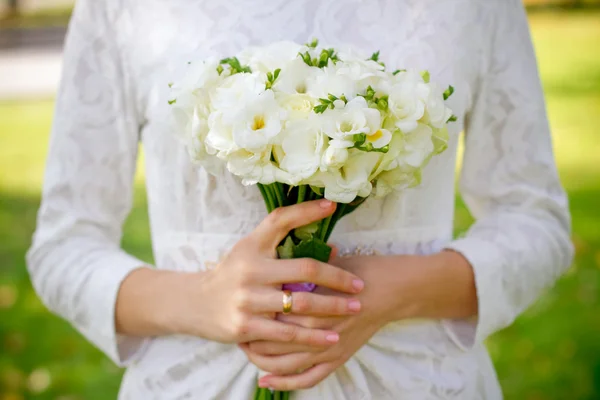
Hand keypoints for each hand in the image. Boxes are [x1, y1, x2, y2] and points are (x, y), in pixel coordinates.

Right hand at [173, 199, 364, 346]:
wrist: (196, 304)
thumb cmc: (233, 272)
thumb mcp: (251, 249)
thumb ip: (284, 242)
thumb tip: (333, 248)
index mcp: (252, 247)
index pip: (281, 220)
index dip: (307, 211)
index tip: (333, 206)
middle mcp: (249, 270)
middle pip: (304, 270)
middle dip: (337, 278)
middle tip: (359, 286)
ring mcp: (246, 300)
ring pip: (300, 305)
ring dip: (332, 308)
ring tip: (354, 309)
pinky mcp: (244, 327)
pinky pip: (286, 334)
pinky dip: (312, 338)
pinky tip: (332, 338)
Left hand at [240, 252, 477, 389]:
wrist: (394, 288)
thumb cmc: (361, 269)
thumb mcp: (328, 262)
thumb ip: (301, 266)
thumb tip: (277, 256)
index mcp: (310, 301)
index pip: (270, 314)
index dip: (249, 313)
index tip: (235, 307)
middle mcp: (316, 328)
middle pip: (271, 340)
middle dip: (249, 336)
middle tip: (235, 329)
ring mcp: (328, 347)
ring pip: (284, 363)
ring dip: (261, 360)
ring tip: (247, 352)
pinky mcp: (338, 359)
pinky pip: (306, 378)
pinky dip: (284, 382)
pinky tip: (266, 380)